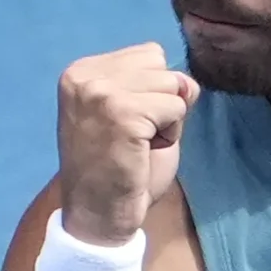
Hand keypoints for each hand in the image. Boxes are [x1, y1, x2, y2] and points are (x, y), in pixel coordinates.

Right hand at [55, 42, 199, 245]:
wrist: (97, 216)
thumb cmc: (116, 169)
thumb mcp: (132, 112)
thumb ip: (155, 87)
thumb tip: (189, 82)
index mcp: (81, 71)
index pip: (148, 54)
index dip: (152, 93)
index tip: (126, 125)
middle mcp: (85, 76)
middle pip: (161, 66)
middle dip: (161, 104)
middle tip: (134, 138)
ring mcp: (101, 93)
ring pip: (172, 86)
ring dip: (167, 121)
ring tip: (139, 145)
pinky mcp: (122, 113)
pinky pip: (176, 109)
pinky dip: (170, 135)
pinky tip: (143, 153)